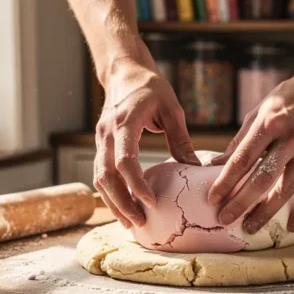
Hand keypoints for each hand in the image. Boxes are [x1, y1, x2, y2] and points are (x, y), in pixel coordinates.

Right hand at [94, 59, 200, 228]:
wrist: (124, 72)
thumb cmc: (151, 87)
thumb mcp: (172, 109)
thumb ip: (180, 139)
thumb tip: (194, 169)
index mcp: (125, 122)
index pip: (125, 160)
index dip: (136, 184)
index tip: (151, 201)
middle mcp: (107, 133)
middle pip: (106, 175)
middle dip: (121, 202)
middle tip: (139, 222)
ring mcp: (100, 139)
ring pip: (99, 178)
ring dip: (112, 202)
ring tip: (131, 222)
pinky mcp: (101, 144)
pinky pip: (100, 173)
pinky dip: (110, 193)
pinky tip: (123, 207)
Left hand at [207, 73, 293, 233]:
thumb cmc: (290, 96)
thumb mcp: (261, 110)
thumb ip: (240, 139)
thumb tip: (216, 164)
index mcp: (269, 124)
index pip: (242, 159)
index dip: (225, 182)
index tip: (212, 199)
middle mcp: (289, 138)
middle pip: (262, 179)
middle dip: (241, 202)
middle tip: (225, 219)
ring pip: (285, 190)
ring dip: (266, 212)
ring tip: (250, 227)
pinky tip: (290, 226)